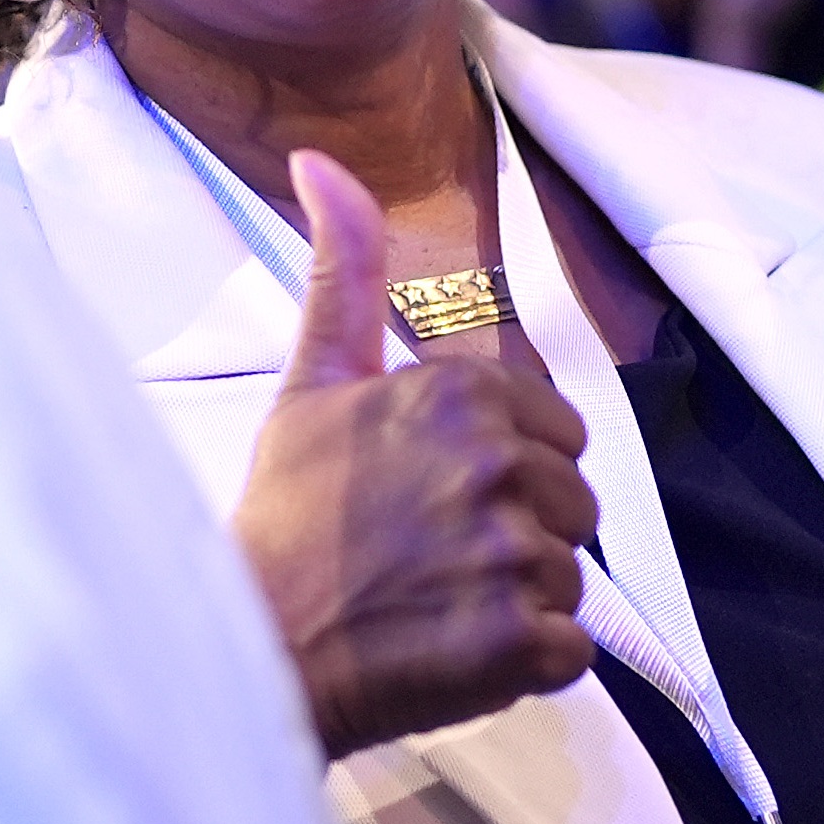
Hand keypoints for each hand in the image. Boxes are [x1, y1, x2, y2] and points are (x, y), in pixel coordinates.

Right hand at [231, 154, 597, 755]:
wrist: (252, 648)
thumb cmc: (282, 521)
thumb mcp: (311, 384)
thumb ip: (343, 273)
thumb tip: (323, 162)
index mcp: (464, 391)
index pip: (553, 431)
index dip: (498, 470)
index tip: (425, 498)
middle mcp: (500, 462)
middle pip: (571, 501)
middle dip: (514, 532)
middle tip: (426, 556)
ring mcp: (515, 554)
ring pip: (567, 574)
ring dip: (514, 598)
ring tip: (432, 604)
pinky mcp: (524, 641)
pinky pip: (568, 649)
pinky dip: (522, 661)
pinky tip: (452, 650)